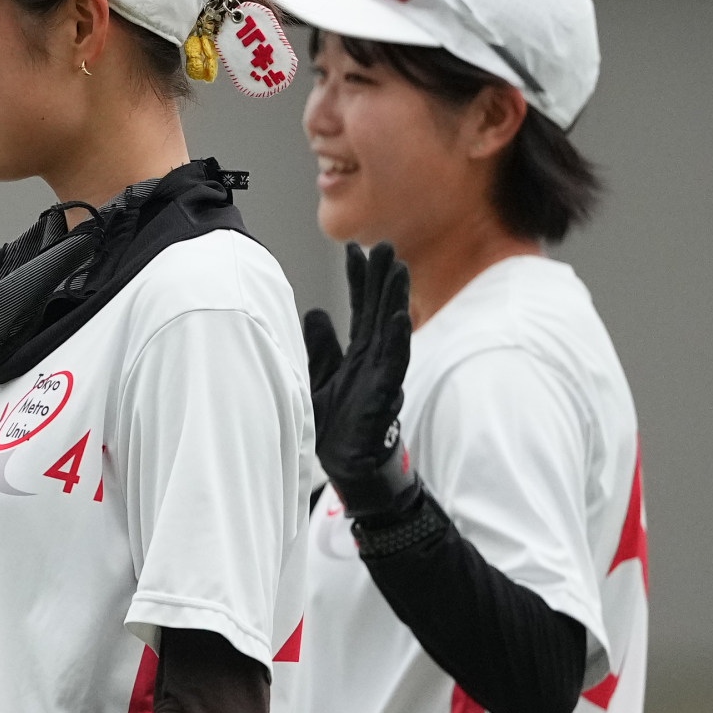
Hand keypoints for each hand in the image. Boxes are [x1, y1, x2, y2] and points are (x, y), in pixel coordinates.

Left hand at [303, 242, 418, 520]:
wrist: (347, 466)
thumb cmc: (337, 426)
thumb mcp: (318, 378)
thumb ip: (320, 346)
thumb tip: (315, 312)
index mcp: (359, 354)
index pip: (360, 309)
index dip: (359, 280)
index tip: (357, 249)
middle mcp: (374, 359)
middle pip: (379, 311)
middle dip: (382, 279)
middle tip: (385, 245)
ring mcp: (382, 375)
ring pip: (391, 330)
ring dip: (394, 300)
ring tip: (397, 269)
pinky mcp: (385, 395)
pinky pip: (394, 363)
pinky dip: (396, 339)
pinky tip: (397, 317)